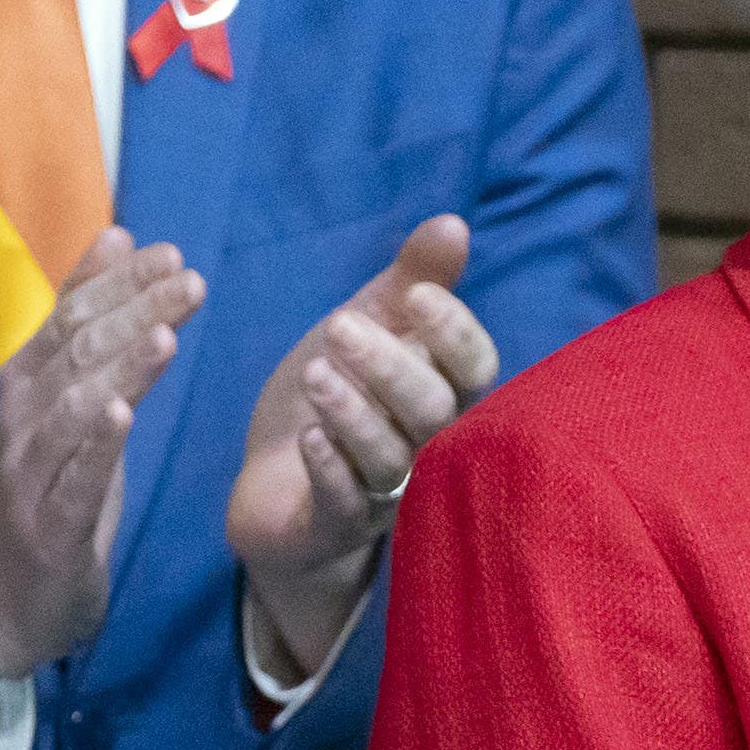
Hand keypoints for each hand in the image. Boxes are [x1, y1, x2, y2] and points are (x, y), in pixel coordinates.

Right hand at [0, 231, 204, 678]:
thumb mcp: (68, 391)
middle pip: (76, 355)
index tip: (171, 253)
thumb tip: (118, 235)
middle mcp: (19, 418)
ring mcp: (26, 474)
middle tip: (189, 282)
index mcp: (27, 380)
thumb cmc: (47, 478)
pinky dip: (94, 447)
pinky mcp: (47, 527)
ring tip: (165, 337)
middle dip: (133, 313)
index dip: (118, 283)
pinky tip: (122, 416)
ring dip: (119, 371)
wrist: (0, 594)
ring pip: (71, 411)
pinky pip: (70, 482)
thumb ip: (88, 317)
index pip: (70, 317)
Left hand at [227, 215, 498, 673]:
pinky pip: (346, 504)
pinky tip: (309, 438)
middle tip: (339, 328)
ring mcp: (386, 492)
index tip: (417, 295)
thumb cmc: (336, 393)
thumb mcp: (367, 325)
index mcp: (444, 391)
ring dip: (355, 414)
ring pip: (391, 458)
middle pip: (434, 411)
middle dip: (391, 367)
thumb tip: (454, 223)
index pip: (476, 366)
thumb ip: (413, 280)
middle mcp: (428, 445)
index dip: (455, 332)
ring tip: (315, 373)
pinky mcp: (337, 526)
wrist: (273, 481)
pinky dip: (331, 470)